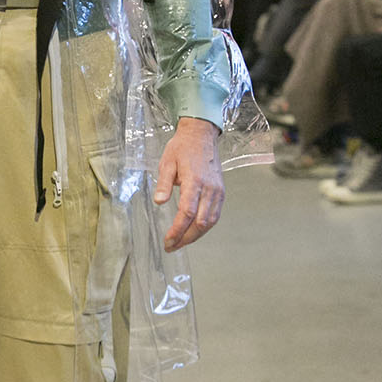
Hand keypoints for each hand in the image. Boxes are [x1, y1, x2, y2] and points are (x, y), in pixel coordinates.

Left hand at [153, 117, 224, 251]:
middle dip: (186, 238)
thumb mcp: (166, 163)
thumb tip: (160, 202)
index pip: (187, 212)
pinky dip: (204, 227)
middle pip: (201, 222)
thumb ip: (164, 184)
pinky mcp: (221, 192)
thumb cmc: (182, 148)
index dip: (177, 230)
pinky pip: (215, 215)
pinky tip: (193, 232)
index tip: (168, 240)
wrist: (201, 135)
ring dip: (196, 235)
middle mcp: (210, 188)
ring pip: (210, 222)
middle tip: (171, 246)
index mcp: (195, 181)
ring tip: (180, 242)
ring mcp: (218, 191)